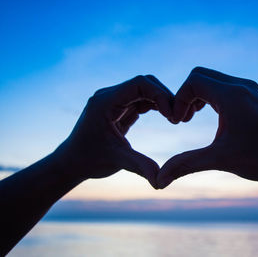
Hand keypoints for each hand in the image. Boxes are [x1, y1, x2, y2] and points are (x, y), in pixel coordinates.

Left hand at [55, 75, 173, 187]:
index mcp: (105, 102)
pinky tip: (167, 117)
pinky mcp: (119, 107)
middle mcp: (109, 96)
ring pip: (145, 89)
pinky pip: (141, 99)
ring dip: (161, 100)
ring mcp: (114, 100)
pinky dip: (155, 106)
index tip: (172, 114)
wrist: (72, 162)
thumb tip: (161, 182)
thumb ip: (141, 166)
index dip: (160, 95)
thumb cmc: (89, 160)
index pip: (139, 84)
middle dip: (163, 96)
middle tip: (178, 116)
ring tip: (175, 118)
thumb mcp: (117, 161)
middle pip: (144, 83)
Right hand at [157, 67, 257, 187]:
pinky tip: (213, 116)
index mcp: (233, 96)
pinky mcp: (256, 95)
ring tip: (193, 118)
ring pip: (214, 79)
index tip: (178, 122)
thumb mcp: (220, 160)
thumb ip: (186, 164)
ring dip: (199, 95)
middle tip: (183, 119)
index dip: (178, 100)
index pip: (193, 81)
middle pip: (201, 75)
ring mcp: (251, 88)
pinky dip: (212, 96)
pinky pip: (226, 85)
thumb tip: (159, 180)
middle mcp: (242, 85)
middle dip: (186, 95)